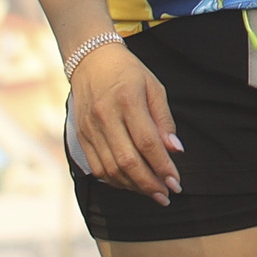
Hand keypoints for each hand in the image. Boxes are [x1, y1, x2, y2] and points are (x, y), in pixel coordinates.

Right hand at [69, 40, 181, 204]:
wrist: (91, 60)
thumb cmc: (129, 73)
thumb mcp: (154, 88)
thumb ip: (164, 120)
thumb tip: (176, 150)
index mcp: (127, 101)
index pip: (147, 143)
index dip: (162, 166)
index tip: (176, 182)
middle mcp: (105, 117)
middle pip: (127, 160)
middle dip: (149, 183)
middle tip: (166, 195)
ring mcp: (90, 128)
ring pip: (111, 168)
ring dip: (133, 186)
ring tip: (153, 193)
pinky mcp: (81, 136)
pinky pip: (97, 167)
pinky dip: (115, 180)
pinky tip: (131, 184)